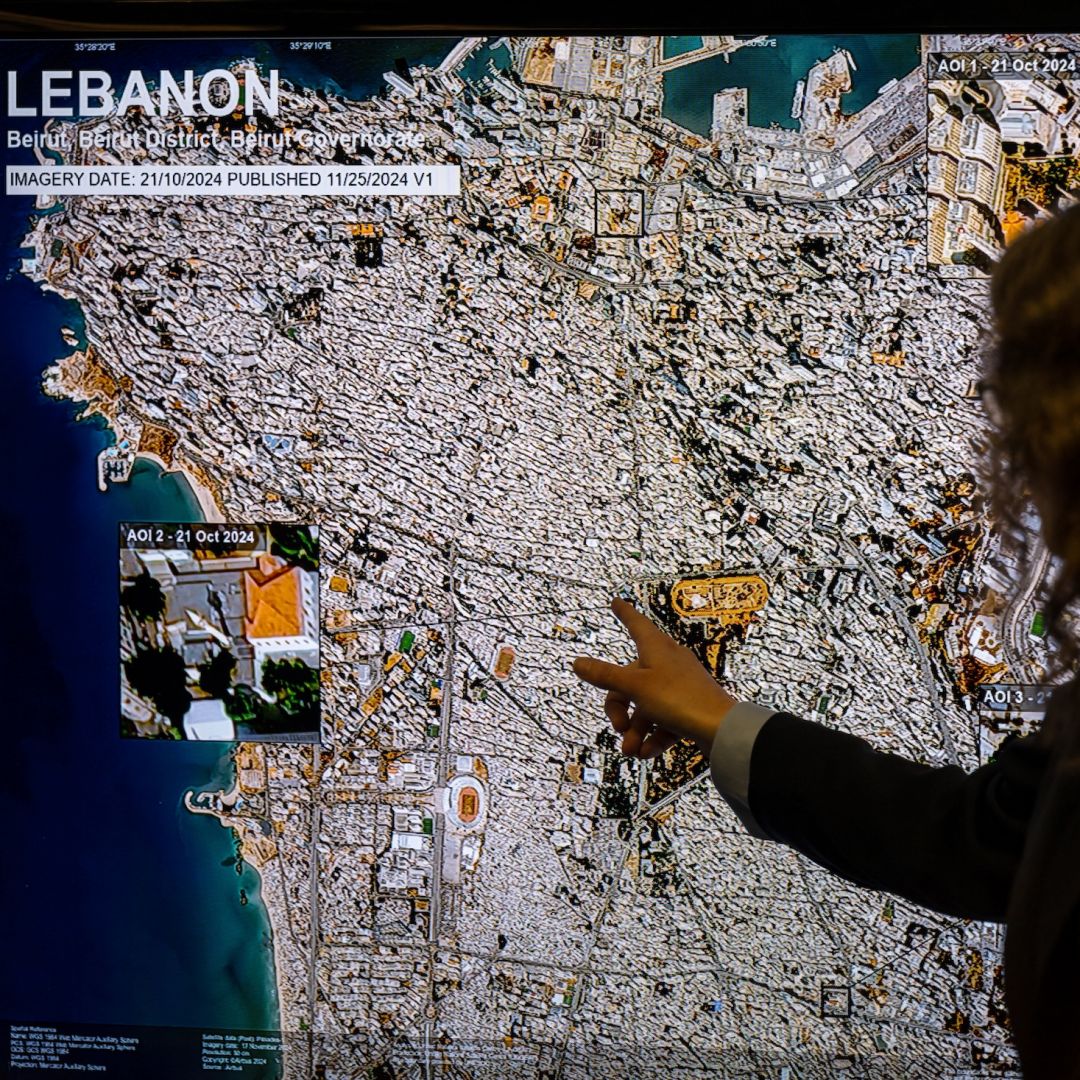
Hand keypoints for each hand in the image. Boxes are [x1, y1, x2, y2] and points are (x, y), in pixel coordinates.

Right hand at [572, 597, 736, 759]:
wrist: (722, 729)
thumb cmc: (678, 699)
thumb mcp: (635, 687)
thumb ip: (605, 676)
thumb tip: (577, 662)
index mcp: (657, 648)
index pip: (636, 623)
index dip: (624, 613)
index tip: (615, 601)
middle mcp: (668, 663)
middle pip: (630, 679)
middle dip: (620, 709)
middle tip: (619, 728)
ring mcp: (679, 686)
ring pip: (646, 706)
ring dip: (635, 730)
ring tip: (631, 752)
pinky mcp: (688, 708)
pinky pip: (663, 720)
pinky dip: (653, 737)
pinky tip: (646, 754)